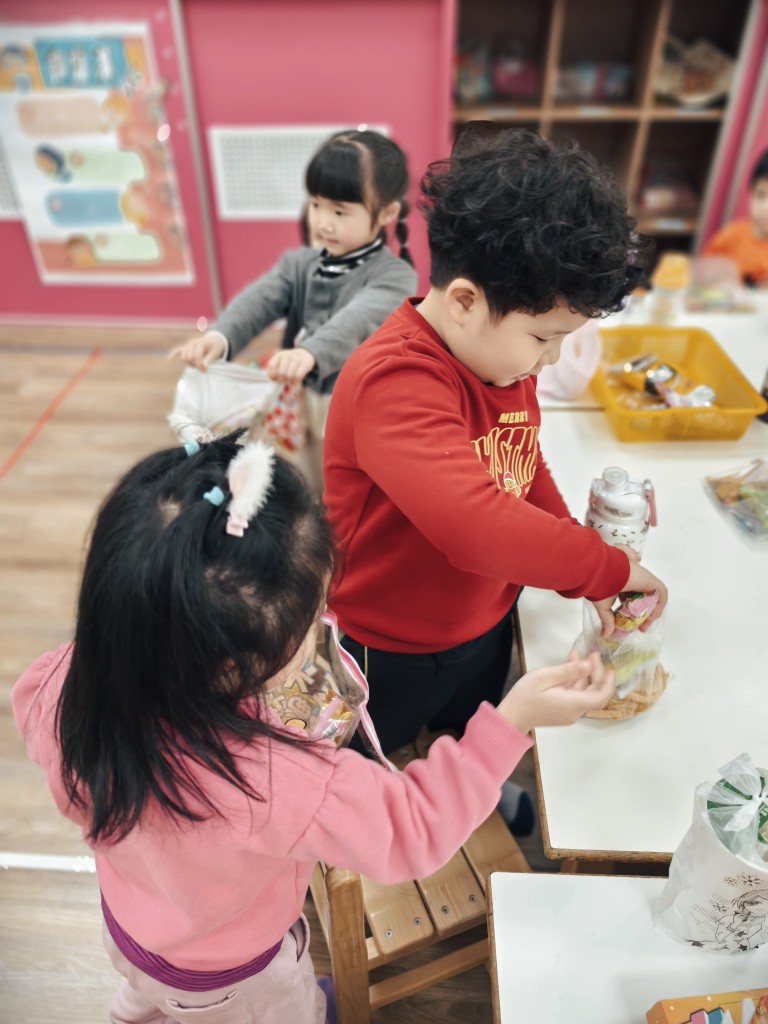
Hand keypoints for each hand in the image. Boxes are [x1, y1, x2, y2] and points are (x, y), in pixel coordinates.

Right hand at [168, 332, 226, 370]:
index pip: (196, 357)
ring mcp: (188, 346)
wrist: (215, 340)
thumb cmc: (216, 346)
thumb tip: (204, 365)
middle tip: (203, 368)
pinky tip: (169, 359)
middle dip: (195, 365)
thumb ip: (210, 358)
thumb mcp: (217, 351)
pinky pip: (177, 351)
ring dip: (190, 364)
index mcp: (200, 344)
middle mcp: (192, 344)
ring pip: (184, 358)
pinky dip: (173, 355)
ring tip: (198, 365)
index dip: (200, 366)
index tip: (205, 370)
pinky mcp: (186, 348)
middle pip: (188, 358)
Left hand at [265, 347, 315, 383]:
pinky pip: (299, 376)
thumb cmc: (290, 364)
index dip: (273, 375)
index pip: (272, 366)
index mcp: (279, 356)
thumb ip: (276, 374)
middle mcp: (287, 355)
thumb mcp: (281, 364)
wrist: (304, 354)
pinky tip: (297, 380)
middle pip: (281, 372)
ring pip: (290, 375)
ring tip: (291, 380)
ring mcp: (297, 358)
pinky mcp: (305, 363)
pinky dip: (297, 381)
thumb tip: (276, 389)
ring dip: (290, 381)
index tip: (275, 379)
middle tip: (285, 380)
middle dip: (282, 379)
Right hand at [497, 651, 613, 733]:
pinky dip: (574, 681)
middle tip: (591, 654)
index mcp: (572, 703)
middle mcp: (574, 711)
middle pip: (593, 693)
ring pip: (583, 693)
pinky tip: (568, 666)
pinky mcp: (562, 711)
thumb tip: (588, 666)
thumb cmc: (525, 696)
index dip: (608, 683)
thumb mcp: (544, 677)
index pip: (600, 697)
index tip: (610, 668)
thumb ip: (567, 671)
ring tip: (577, 654)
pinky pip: (574, 696)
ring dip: (583, 675)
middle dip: (595, 673)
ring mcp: (568, 713)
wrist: (510, 717)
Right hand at [591, 547, 667, 636]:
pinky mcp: (650, 580)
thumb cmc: (600, 587)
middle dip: (644, 615)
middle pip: (644, 600)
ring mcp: (643, 580)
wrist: (602, 573)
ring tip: (645, 623)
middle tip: (640, 626)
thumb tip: (604, 634)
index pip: (632, 600)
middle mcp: (634, 582)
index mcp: (622, 585)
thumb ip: (607, 620)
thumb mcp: (603, 607)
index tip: (632, 626)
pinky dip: (659, 605)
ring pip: (652, 598)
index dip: (634, 614)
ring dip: (651, 612)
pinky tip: (651, 615)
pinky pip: (661, 593)